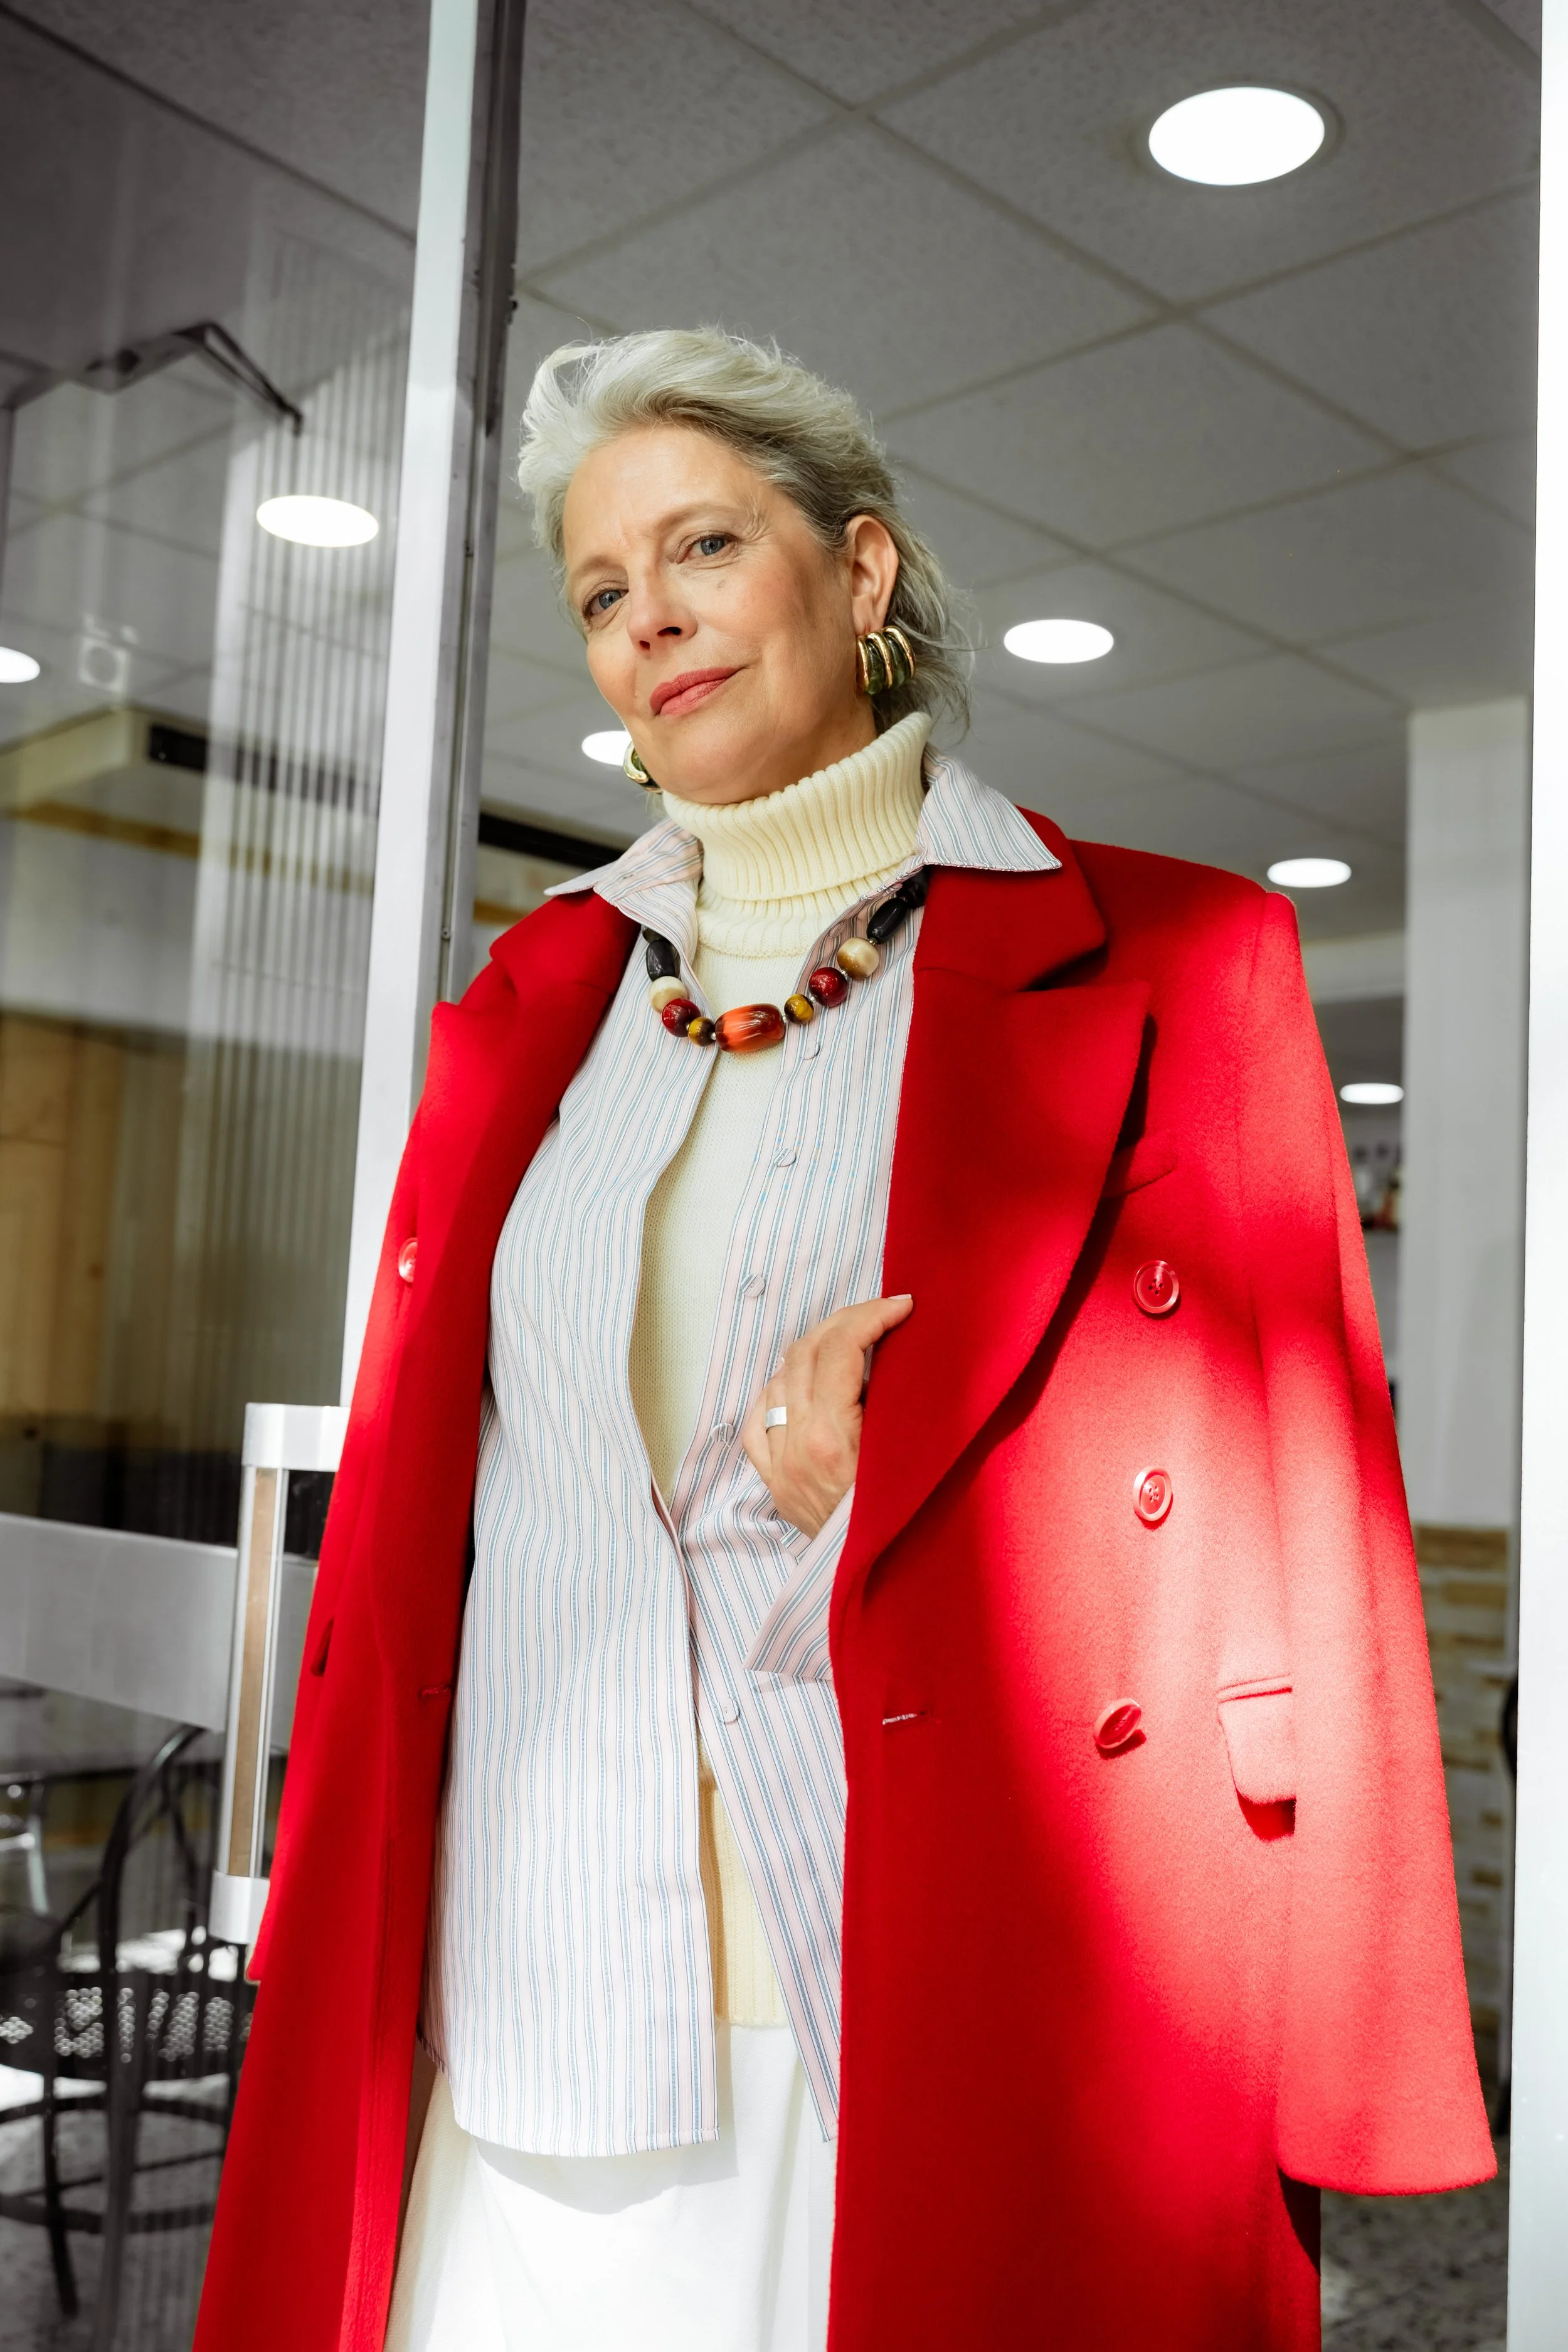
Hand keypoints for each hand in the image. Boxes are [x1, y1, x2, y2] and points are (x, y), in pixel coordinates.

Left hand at [740, 1294, 913, 1538]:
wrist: (888, 1579)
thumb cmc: (909, 1519)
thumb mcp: (913, 1455)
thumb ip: (900, 1402)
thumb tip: (898, 1350)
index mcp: (831, 1438)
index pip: (841, 1349)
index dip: (872, 1314)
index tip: (902, 1305)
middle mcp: (795, 1446)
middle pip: (805, 1354)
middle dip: (844, 1322)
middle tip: (879, 1315)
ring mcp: (779, 1464)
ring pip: (779, 1380)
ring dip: (814, 1353)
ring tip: (850, 1345)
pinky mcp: (773, 1481)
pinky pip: (758, 1420)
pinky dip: (778, 1392)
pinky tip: (800, 1385)